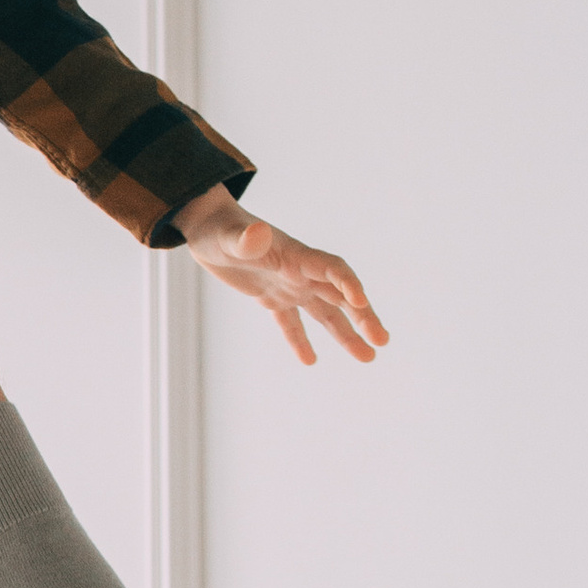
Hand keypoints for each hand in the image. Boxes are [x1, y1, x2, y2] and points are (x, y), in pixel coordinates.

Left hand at [173, 190, 386, 366]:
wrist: (206, 227)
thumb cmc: (218, 227)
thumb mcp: (228, 236)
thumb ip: (245, 239)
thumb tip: (259, 232)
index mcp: (295, 254)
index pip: (331, 269)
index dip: (347, 284)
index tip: (360, 303)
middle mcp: (299, 271)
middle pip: (339, 295)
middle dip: (362, 317)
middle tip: (381, 341)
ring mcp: (288, 284)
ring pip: (324, 312)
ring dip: (345, 334)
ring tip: (367, 357)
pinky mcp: (271, 296)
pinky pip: (291, 322)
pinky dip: (300, 340)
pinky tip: (310, 361)